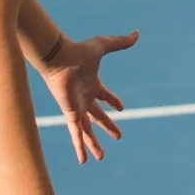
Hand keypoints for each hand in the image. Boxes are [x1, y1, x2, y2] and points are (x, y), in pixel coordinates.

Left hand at [39, 31, 137, 162]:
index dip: (113, 102)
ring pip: (87, 130)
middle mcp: (84, 98)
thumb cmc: (78, 51)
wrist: (58, 57)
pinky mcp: (71, 113)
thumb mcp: (104, 46)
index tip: (121, 109)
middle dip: (107, 127)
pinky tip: (83, 160)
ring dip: (94, 144)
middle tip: (118, 137)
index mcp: (92, 84)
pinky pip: (77, 134)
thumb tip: (137, 33)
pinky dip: (80, 146)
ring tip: (100, 158)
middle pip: (98, 117)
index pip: (105, 96)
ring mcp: (77, 107)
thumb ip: (120, 42)